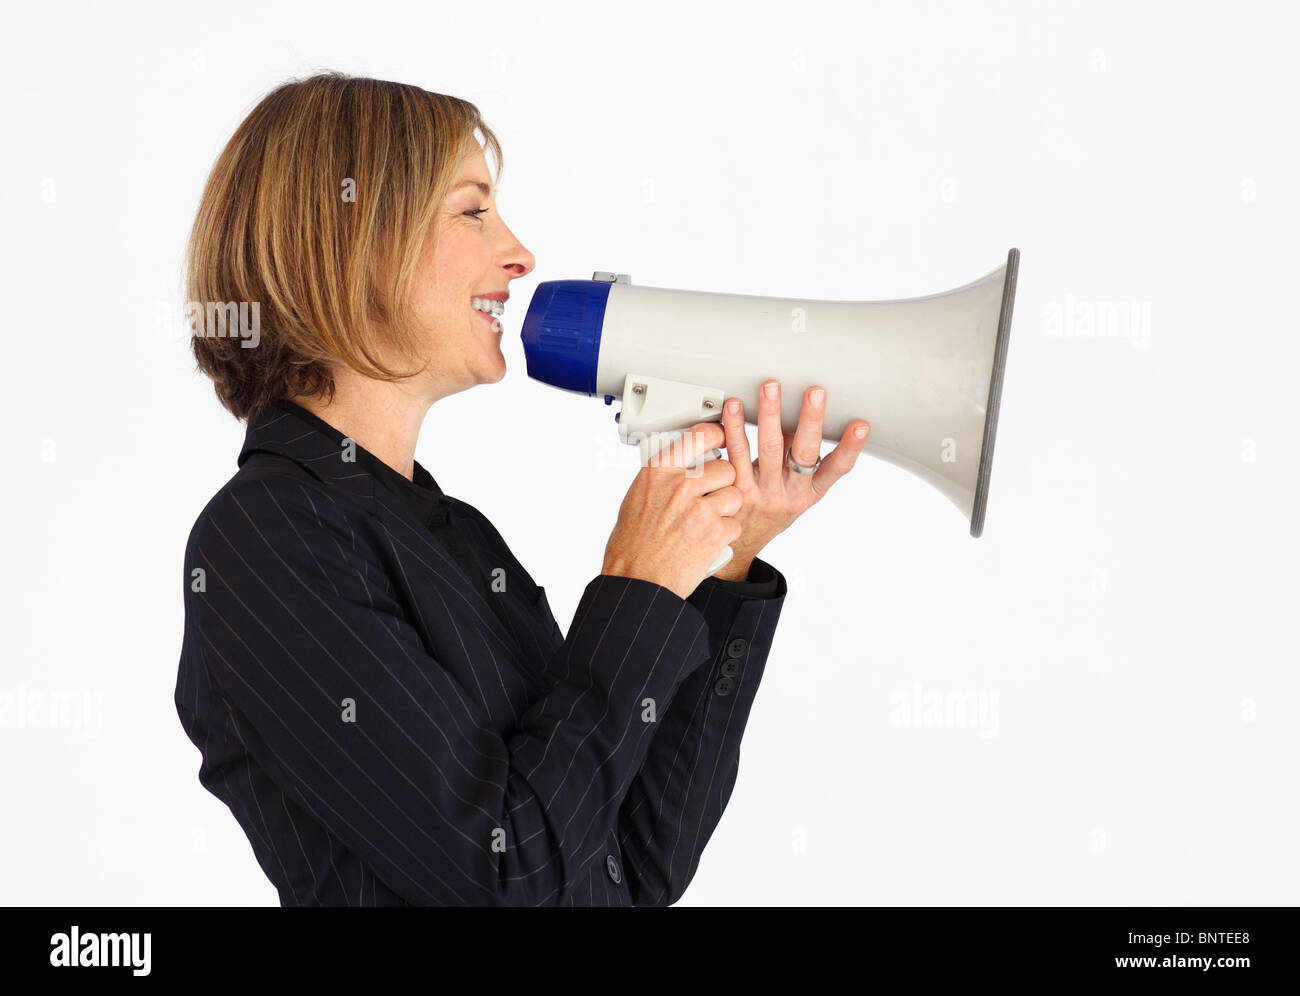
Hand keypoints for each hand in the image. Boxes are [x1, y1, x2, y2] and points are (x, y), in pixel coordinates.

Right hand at [601, 421, 745, 599]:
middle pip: (726, 468)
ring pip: (734, 495)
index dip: (718, 436)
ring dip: (726, 509)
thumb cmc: (632, 544)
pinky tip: (706, 541)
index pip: (701, 435)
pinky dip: (724, 535)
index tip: (723, 438)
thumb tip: (684, 463)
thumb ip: (664, 476)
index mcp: (659, 470)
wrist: (637, 580)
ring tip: (707, 522)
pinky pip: (734, 523)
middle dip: (722, 484)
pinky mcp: (714, 532)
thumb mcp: (638, 497)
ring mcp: (699, 508)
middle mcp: (680, 484)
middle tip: (709, 499)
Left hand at [711, 380, 870, 580]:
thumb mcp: (796, 492)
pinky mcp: (734, 490)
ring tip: (771, 389)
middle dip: (810, 420)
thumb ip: (797, 456)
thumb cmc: (770, 511)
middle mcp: (789, 494)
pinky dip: (734, 428)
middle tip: (815, 393)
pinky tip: (733, 408)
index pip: (836, 470)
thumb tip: (800, 414)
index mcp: (810, 493)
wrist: (738, 546)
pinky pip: (735, 454)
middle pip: (803, 453)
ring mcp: (761, 493)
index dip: (850, 448)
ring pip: (767, 448)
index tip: (860, 426)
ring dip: (769, 415)